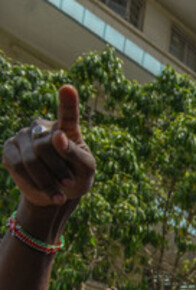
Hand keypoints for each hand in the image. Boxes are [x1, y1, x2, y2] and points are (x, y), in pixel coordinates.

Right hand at [2, 85, 95, 209]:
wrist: (57, 193)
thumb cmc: (77, 177)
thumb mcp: (85, 169)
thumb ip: (75, 153)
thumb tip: (57, 136)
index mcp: (67, 128)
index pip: (68, 114)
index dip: (68, 102)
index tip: (68, 89)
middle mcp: (43, 127)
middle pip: (46, 146)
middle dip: (58, 169)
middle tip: (69, 184)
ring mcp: (23, 136)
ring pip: (30, 158)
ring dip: (46, 180)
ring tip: (59, 195)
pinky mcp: (10, 149)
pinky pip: (17, 166)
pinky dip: (32, 182)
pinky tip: (45, 191)